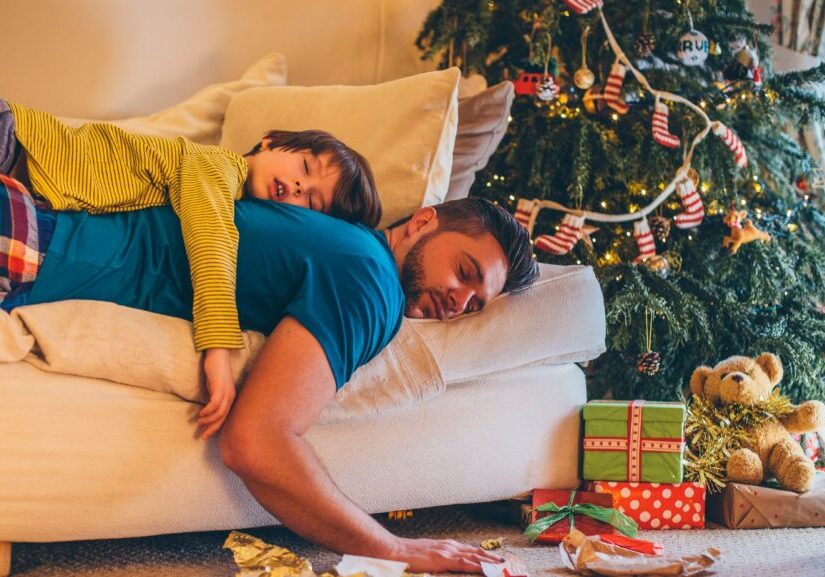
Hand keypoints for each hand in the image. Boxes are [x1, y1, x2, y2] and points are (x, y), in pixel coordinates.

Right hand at [198, 348, 236, 440]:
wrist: (218, 354)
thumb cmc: (216, 371)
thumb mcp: (215, 387)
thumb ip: (214, 398)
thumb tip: (207, 410)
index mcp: (230, 398)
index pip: (225, 418)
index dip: (216, 428)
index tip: (206, 435)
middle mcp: (231, 397)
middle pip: (223, 418)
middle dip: (212, 429)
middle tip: (203, 437)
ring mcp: (226, 392)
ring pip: (219, 413)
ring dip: (208, 420)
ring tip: (199, 423)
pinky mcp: (220, 387)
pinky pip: (215, 403)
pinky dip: (208, 411)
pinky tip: (200, 413)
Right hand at [389, 537, 504, 573]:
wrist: (396, 550)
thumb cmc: (410, 554)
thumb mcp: (429, 554)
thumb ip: (441, 557)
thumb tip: (449, 563)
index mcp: (448, 545)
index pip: (471, 550)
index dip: (485, 555)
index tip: (496, 559)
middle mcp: (450, 546)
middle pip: (476, 552)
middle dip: (492, 558)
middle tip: (506, 563)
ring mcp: (447, 551)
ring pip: (474, 556)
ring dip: (489, 561)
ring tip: (501, 566)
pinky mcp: (443, 558)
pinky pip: (464, 563)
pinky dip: (477, 565)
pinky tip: (485, 569)